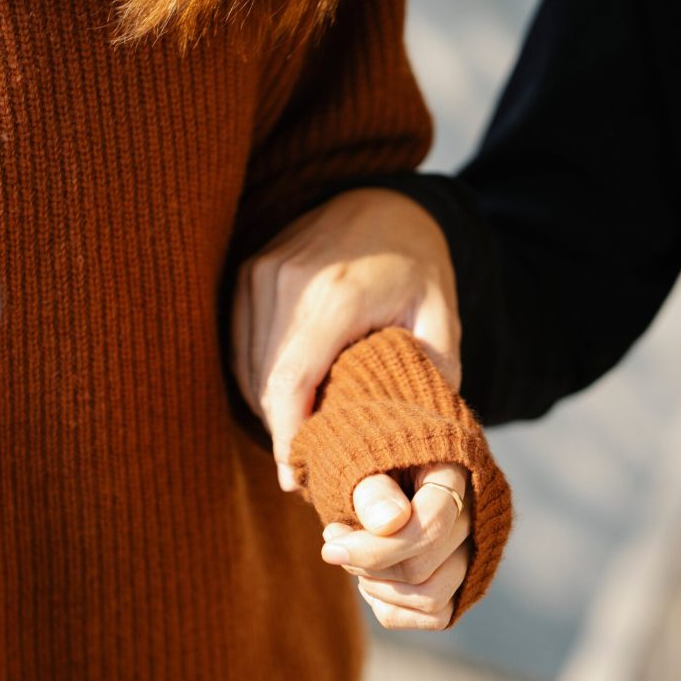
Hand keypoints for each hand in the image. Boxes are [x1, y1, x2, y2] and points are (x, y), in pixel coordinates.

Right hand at [231, 187, 458, 490]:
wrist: (382, 202)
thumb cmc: (415, 262)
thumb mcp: (440, 314)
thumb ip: (431, 370)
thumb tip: (409, 427)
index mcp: (334, 295)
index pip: (289, 383)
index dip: (286, 438)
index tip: (292, 479)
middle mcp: (285, 281)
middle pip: (264, 382)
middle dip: (280, 430)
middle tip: (304, 466)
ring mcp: (259, 274)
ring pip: (246, 367)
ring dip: (268, 407)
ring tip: (298, 436)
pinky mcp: (247, 274)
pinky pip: (240, 344)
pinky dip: (257, 378)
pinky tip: (285, 398)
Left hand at [320, 463, 469, 629]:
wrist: (372, 465)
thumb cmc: (365, 457)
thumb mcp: (361, 458)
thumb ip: (373, 488)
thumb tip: (390, 523)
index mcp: (455, 473)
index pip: (430, 526)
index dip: (375, 548)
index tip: (330, 546)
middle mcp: (474, 516)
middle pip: (422, 568)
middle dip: (366, 563)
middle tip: (333, 541)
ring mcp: (471, 551)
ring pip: (432, 599)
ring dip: (377, 588)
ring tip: (351, 559)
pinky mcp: (460, 581)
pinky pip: (436, 617)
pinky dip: (392, 608)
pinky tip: (368, 579)